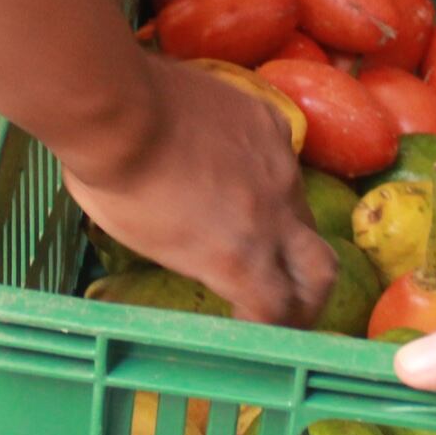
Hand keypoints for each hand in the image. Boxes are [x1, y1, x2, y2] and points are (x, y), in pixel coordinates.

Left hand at [63, 58, 338, 326]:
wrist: (119, 106)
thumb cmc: (114, 183)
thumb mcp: (148, 244)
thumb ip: (195, 256)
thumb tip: (208, 257)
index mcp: (237, 258)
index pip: (278, 312)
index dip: (270, 328)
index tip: (252, 326)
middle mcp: (272, 216)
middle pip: (320, 271)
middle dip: (310, 294)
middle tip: (287, 300)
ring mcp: (278, 165)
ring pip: (300, 209)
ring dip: (282, 226)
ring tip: (246, 218)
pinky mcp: (269, 123)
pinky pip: (279, 157)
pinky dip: (263, 172)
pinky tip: (231, 162)